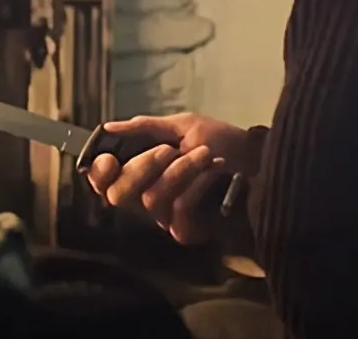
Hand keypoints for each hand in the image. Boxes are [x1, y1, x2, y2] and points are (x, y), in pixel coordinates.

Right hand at [83, 113, 255, 244]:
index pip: (103, 182)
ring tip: (205, 154)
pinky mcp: (186, 230)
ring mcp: (165, 217)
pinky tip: (214, 170)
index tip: (109, 158)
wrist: (258, 162)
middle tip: (168, 149)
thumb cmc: (221, 143)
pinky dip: (197, 184)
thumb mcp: (184, 126)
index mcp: (140, 172)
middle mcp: (146, 198)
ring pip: (152, 198)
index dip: (98, 173)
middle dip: (142, 166)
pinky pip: (179, 209)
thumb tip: (109, 127)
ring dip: (180, 170)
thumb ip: (146, 128)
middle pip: (118, 195)